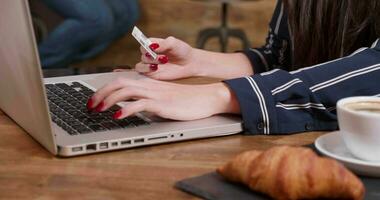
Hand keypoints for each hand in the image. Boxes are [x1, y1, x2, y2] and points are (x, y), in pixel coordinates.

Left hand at [87, 78, 239, 120]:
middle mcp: (149, 86)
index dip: (105, 89)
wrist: (207, 98)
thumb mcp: (164, 99)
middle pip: (119, 83)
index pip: (121, 81)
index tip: (95, 99)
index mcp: (149, 84)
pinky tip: (118, 117)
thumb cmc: (187, 100)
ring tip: (97, 110)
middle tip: (89, 105)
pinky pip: (140, 104)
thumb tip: (133, 107)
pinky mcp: (162, 104)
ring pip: (125, 91)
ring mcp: (155, 94)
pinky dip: (126, 109)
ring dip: (108, 100)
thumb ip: (149, 100)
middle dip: (100, 93)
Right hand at [135, 36, 199, 79]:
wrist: (190, 64)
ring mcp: (150, 64)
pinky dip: (145, 69)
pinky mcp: (151, 73)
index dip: (147, 45)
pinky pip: (141, 71)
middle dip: (152, 55)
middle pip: (143, 53)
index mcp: (154, 44)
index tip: (155, 47)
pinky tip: (155, 68)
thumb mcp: (174, 43)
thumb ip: (163, 44)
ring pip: (140, 63)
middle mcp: (151, 54)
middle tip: (164, 58)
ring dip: (149, 62)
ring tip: (161, 63)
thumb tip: (152, 46)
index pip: (144, 43)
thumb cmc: (182, 51)